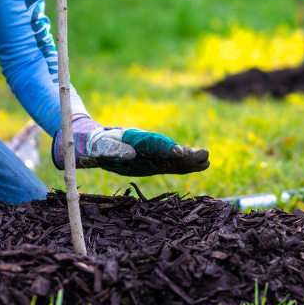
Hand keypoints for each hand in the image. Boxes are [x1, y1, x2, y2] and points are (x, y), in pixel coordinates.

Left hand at [52, 115, 209, 176]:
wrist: (97, 143)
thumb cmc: (97, 145)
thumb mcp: (99, 146)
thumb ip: (112, 149)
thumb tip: (130, 153)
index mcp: (134, 138)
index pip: (152, 143)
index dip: (166, 147)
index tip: (178, 152)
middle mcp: (147, 144)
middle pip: (168, 148)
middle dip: (185, 152)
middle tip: (203, 155)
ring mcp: (152, 153)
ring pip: (174, 157)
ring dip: (189, 159)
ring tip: (206, 161)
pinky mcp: (155, 162)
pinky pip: (172, 164)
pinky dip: (185, 165)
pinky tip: (199, 166)